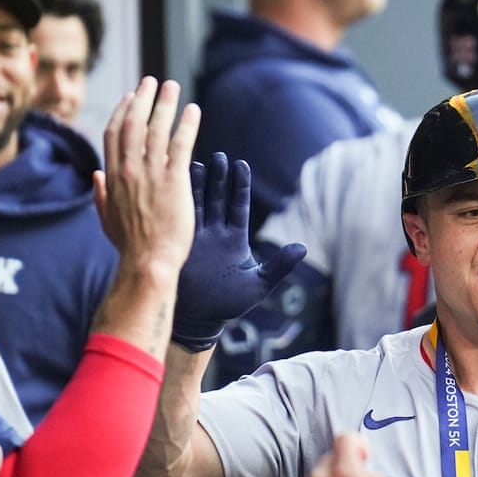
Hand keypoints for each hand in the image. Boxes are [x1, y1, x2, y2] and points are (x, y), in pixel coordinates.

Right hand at [94, 77, 200, 278]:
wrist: (148, 262)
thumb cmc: (130, 247)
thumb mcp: (107, 219)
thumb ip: (101, 195)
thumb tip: (96, 176)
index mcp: (112, 176)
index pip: (114, 134)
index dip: (123, 112)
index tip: (131, 97)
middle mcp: (129, 169)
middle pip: (133, 123)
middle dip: (142, 98)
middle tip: (152, 81)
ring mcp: (150, 173)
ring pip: (156, 128)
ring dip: (164, 103)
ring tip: (173, 86)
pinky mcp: (174, 180)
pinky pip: (181, 145)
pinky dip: (187, 125)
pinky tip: (194, 110)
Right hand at [171, 153, 307, 351]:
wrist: (198, 320)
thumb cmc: (229, 304)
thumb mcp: (259, 284)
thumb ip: (280, 265)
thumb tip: (303, 247)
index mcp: (235, 241)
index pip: (238, 206)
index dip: (239, 186)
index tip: (240, 164)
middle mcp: (215, 234)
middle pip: (217, 199)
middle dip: (218, 178)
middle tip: (219, 156)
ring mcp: (195, 237)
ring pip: (197, 204)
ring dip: (196, 184)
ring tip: (198, 161)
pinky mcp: (177, 243)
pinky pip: (178, 218)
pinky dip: (177, 201)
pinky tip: (174, 183)